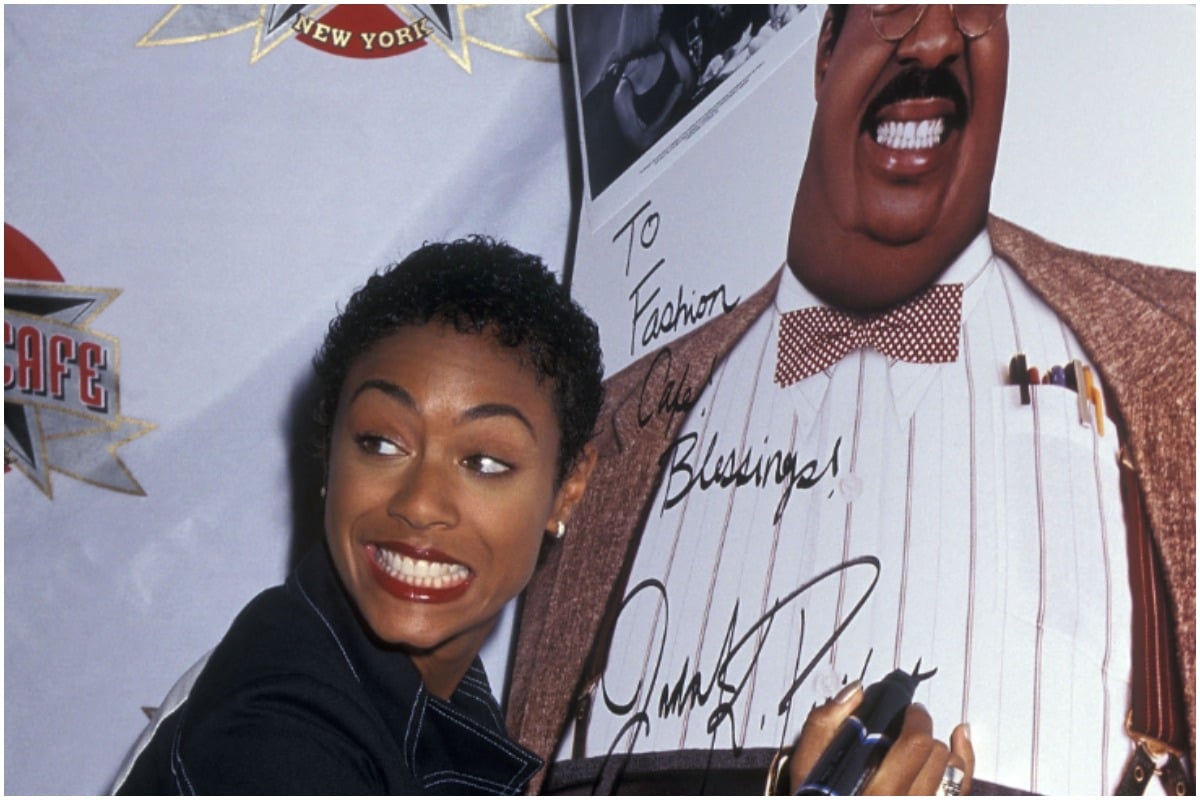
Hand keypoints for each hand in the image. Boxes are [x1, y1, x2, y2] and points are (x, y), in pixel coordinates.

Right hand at [786, 682, 973, 794]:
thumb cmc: (816, 798)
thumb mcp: (807, 769)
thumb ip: (824, 727)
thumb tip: (854, 693)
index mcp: (876, 792)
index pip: (916, 746)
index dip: (917, 720)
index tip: (909, 712)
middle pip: (937, 755)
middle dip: (924, 734)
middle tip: (908, 728)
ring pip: (954, 771)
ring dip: (942, 749)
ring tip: (927, 740)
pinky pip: (961, 787)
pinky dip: (963, 762)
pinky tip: (960, 742)